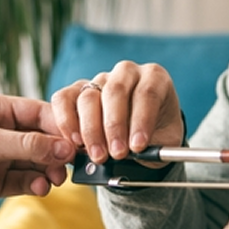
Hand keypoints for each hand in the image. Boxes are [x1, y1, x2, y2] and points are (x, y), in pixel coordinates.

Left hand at [0, 94, 73, 224]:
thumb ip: (28, 146)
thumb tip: (67, 149)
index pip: (41, 114)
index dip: (62, 127)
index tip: (80, 141)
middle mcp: (3, 131)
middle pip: (43, 139)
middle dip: (58, 152)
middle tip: (72, 165)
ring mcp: (0, 158)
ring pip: (37, 162)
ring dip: (49, 170)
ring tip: (55, 180)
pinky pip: (25, 181)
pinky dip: (36, 184)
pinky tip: (41, 188)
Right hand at [50, 61, 183, 163]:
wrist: (141, 133)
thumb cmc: (156, 133)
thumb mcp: (165, 141)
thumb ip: (154, 146)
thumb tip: (134, 156)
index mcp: (155, 78)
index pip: (147, 93)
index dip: (141, 121)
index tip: (138, 146)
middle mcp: (127, 72)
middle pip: (115, 91)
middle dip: (114, 126)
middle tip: (117, 154)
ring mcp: (99, 79)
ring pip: (89, 96)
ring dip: (91, 130)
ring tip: (98, 155)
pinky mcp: (77, 89)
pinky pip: (64, 99)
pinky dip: (66, 121)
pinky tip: (75, 142)